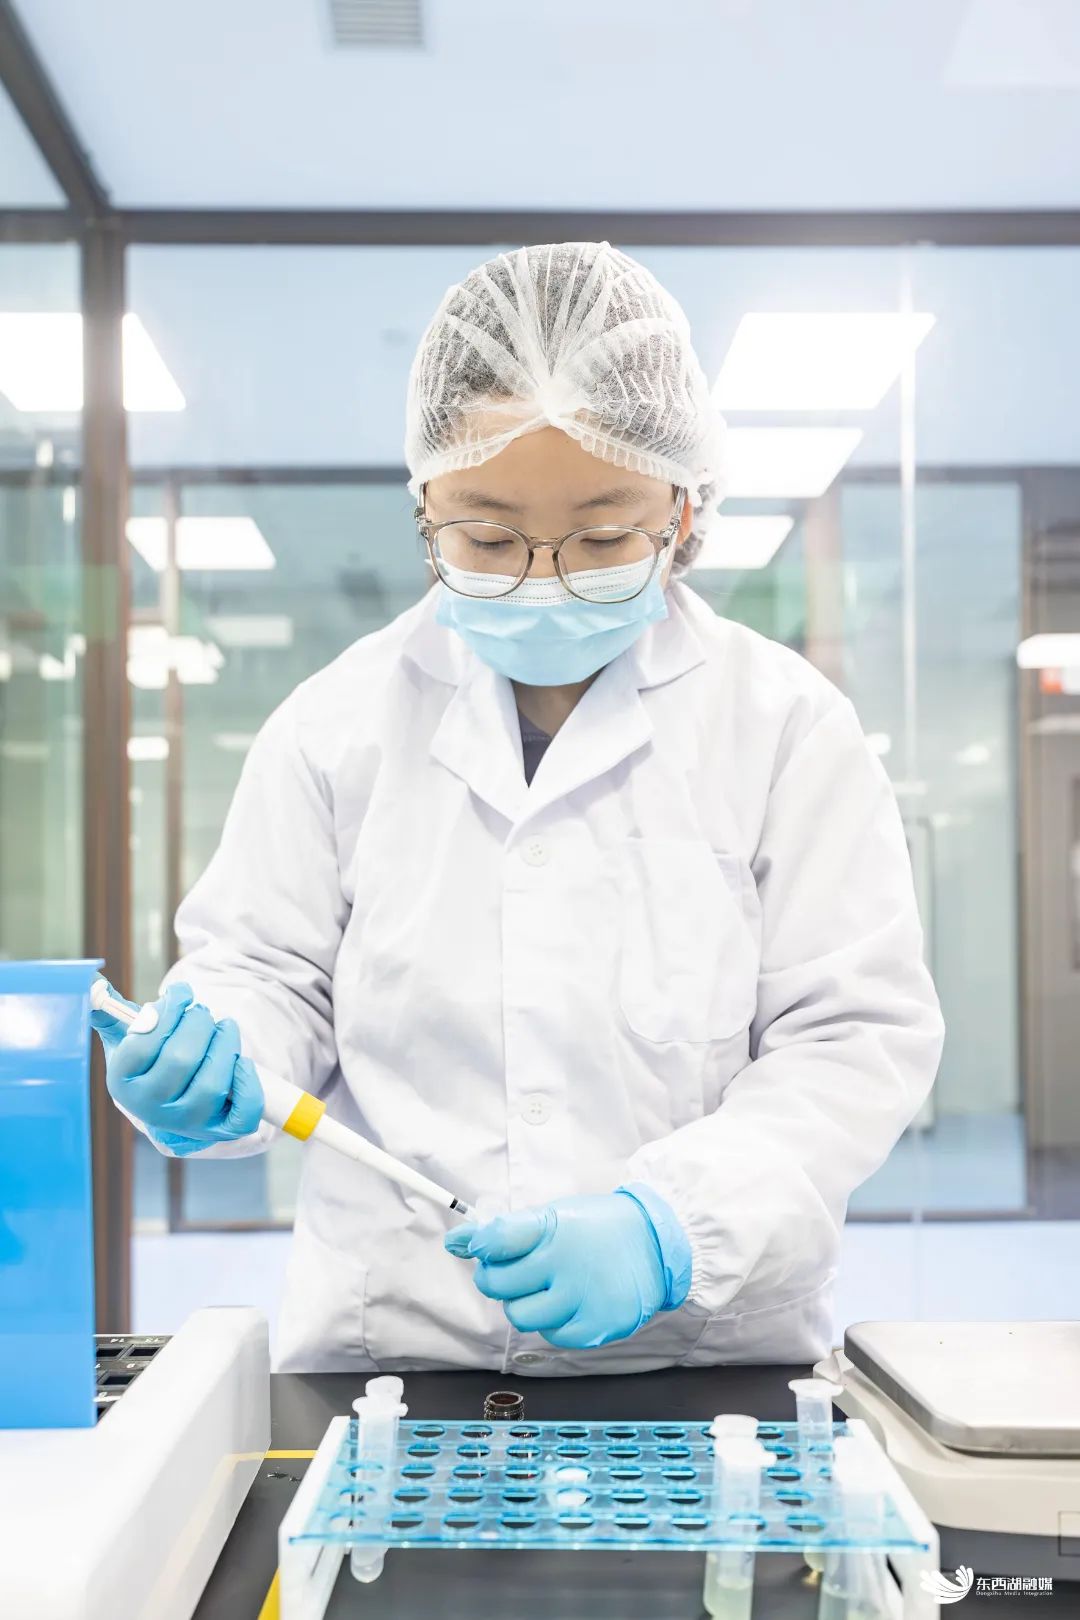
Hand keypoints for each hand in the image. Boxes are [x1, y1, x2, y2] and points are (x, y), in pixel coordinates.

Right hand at [90, 981, 263, 1152]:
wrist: (171, 1101)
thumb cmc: (150, 1060)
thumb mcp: (124, 1039)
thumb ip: (111, 1013)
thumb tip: (94, 984)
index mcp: (122, 1084)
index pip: (143, 1045)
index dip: (167, 1011)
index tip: (180, 993)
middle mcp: (151, 1109)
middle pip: (180, 1060)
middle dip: (198, 1024)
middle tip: (202, 1013)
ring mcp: (187, 1123)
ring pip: (212, 1084)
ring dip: (225, 1044)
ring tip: (223, 1028)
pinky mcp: (220, 1130)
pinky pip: (241, 1113)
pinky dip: (247, 1083)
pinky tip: (240, 1061)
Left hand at [444, 1188, 690, 1348]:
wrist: (657, 1247)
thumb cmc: (600, 1229)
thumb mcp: (557, 1215)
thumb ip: (507, 1231)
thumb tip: (456, 1241)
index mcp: (554, 1228)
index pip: (497, 1238)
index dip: (479, 1244)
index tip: (475, 1245)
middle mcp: (565, 1264)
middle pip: (499, 1283)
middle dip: (497, 1277)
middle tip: (514, 1270)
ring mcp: (580, 1299)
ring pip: (520, 1315)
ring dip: (523, 1304)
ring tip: (545, 1288)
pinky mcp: (593, 1327)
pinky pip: (550, 1334)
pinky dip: (552, 1321)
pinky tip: (568, 1303)